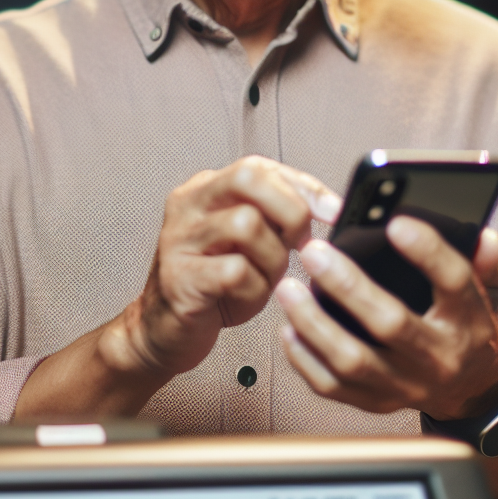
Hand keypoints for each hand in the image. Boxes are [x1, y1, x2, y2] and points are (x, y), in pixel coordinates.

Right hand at [111, 155, 340, 379]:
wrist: (163, 331)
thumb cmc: (214, 286)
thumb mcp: (250, 243)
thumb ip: (276, 218)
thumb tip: (327, 208)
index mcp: (206, 190)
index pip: (261, 167)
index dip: (304, 186)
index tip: (334, 211)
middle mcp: (189, 206)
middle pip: (249, 178)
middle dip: (289, 210)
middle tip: (298, 243)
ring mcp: (180, 239)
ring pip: (246, 224)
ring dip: (272, 258)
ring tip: (266, 277)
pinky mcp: (180, 277)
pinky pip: (235, 271)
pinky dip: (254, 289)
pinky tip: (245, 297)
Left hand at [275, 216, 497, 420]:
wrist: (473, 390)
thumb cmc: (466, 327)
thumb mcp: (486, 291)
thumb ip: (483, 261)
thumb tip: (482, 236)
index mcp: (468, 320)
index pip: (454, 282)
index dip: (427, 251)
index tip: (395, 223)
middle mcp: (439, 357)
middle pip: (391, 324)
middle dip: (347, 286)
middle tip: (313, 252)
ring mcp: (407, 385)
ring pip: (354, 361)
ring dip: (314, 324)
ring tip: (288, 289)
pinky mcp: (380, 403)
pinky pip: (334, 387)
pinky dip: (305, 359)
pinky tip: (289, 329)